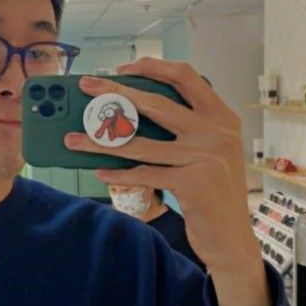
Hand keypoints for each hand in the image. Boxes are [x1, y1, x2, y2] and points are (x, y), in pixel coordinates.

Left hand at [64, 58, 270, 305]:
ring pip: (140, 143)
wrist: (232, 238)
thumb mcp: (210, 150)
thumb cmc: (213, 191)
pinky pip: (144, 173)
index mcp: (221, 116)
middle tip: (87, 86)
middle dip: (115, 92)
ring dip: (101, 141)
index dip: (152, 67)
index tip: (122, 70)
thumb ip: (184, 128)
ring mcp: (205, 156)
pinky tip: (100, 172)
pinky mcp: (192, 182)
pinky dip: (118, 174)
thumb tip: (129, 111)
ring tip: (73, 139)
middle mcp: (216, 132)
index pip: (185, 75)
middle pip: (156, 102)